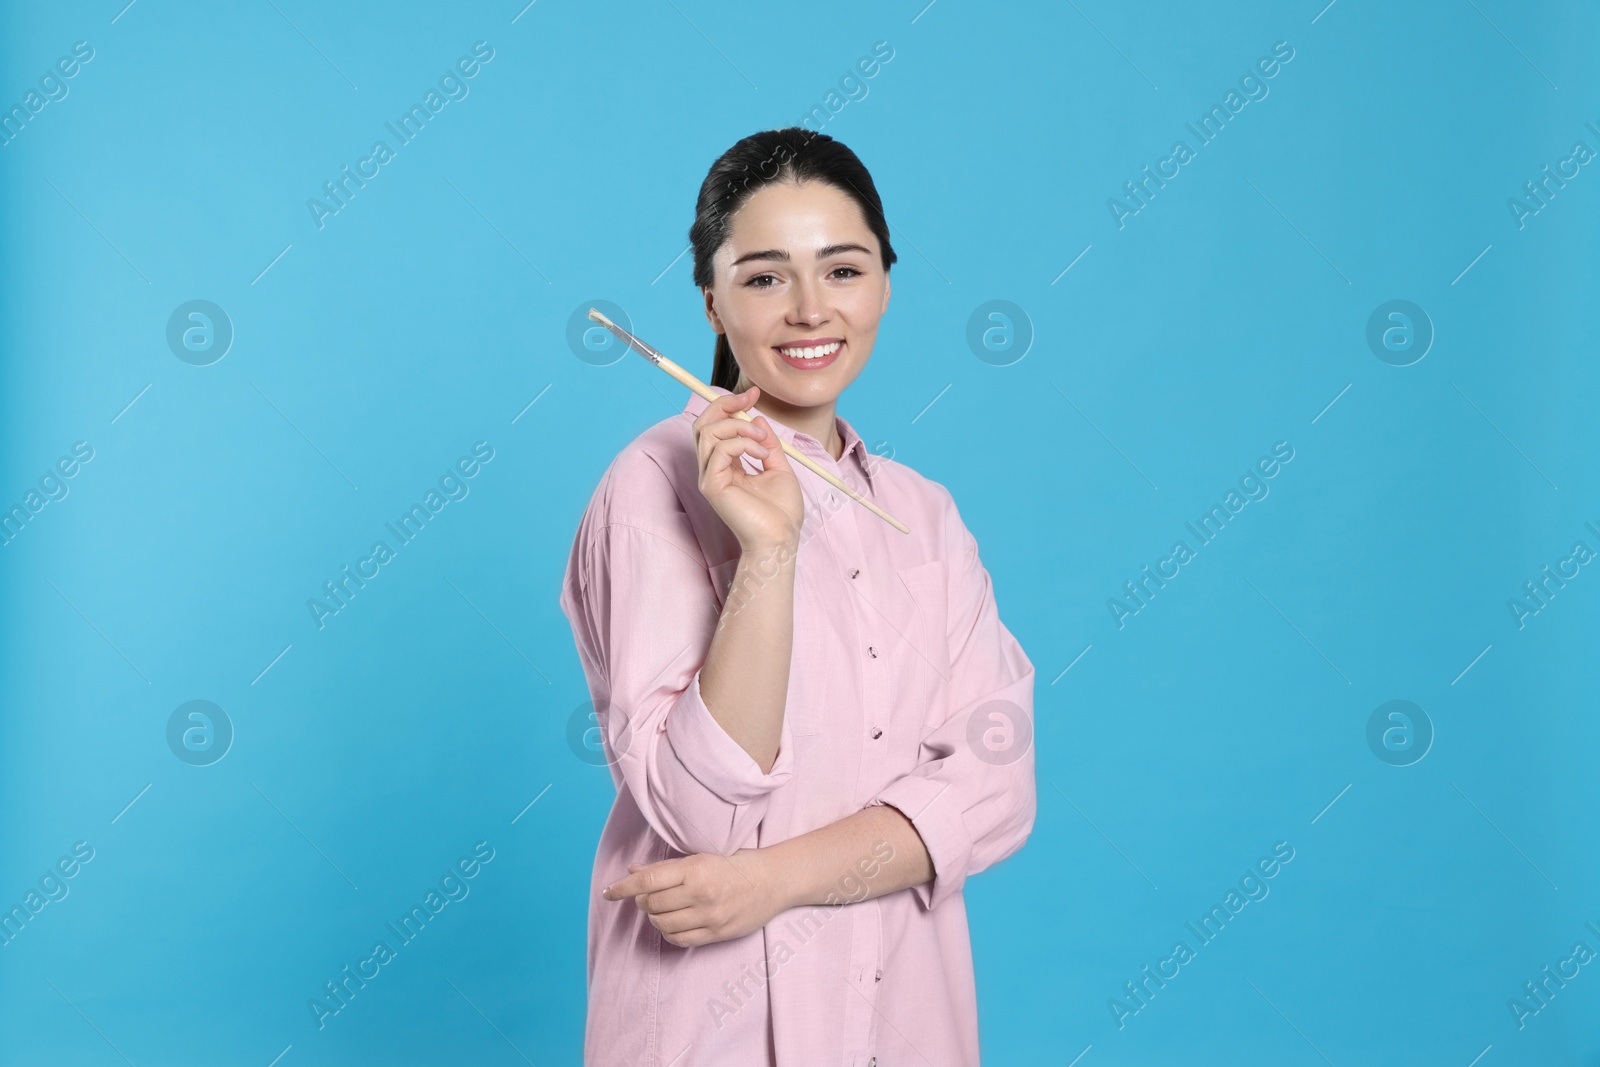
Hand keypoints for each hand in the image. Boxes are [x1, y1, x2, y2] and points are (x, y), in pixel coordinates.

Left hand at [601, 849, 786, 948]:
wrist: (774, 880)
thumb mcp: (702, 857)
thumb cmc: (737, 864)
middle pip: (651, 903)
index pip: (648, 881)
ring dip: (653, 916)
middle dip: (641, 900)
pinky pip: (679, 939)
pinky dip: (667, 932)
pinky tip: (671, 922)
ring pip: (662, 923)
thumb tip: (633, 871)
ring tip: (660, 907)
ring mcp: (709, 916)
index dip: (623, 888)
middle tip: (645, 894)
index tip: (609, 892)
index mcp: (696, 869)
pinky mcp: (717, 933)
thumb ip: (667, 867)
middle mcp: (701, 893)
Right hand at [691, 386, 803, 551]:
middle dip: (724, 405)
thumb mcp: (779, 467)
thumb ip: (767, 443)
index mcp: (726, 465)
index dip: (729, 406)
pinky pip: (719, 450)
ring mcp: (709, 477)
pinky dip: (743, 444)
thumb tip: (757, 419)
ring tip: (762, 439)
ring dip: (739, 427)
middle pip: (702, 424)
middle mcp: (713, 469)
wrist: (781, 538)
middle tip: (750, 401)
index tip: (754, 394)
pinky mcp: (712, 486)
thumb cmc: (781, 511)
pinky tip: (762, 455)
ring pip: (708, 433)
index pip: (714, 426)